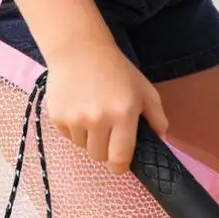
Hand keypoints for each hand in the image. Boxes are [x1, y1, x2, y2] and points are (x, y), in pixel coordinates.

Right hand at [44, 38, 166, 172]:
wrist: (79, 51)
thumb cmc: (117, 71)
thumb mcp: (145, 90)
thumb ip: (157, 116)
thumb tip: (161, 138)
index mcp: (123, 115)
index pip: (120, 157)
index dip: (121, 166)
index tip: (121, 165)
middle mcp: (98, 120)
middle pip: (100, 156)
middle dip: (106, 150)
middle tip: (109, 134)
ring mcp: (75, 119)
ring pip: (83, 147)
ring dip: (90, 139)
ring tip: (94, 117)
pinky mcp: (57, 117)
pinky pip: (68, 137)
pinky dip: (75, 130)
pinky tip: (80, 110)